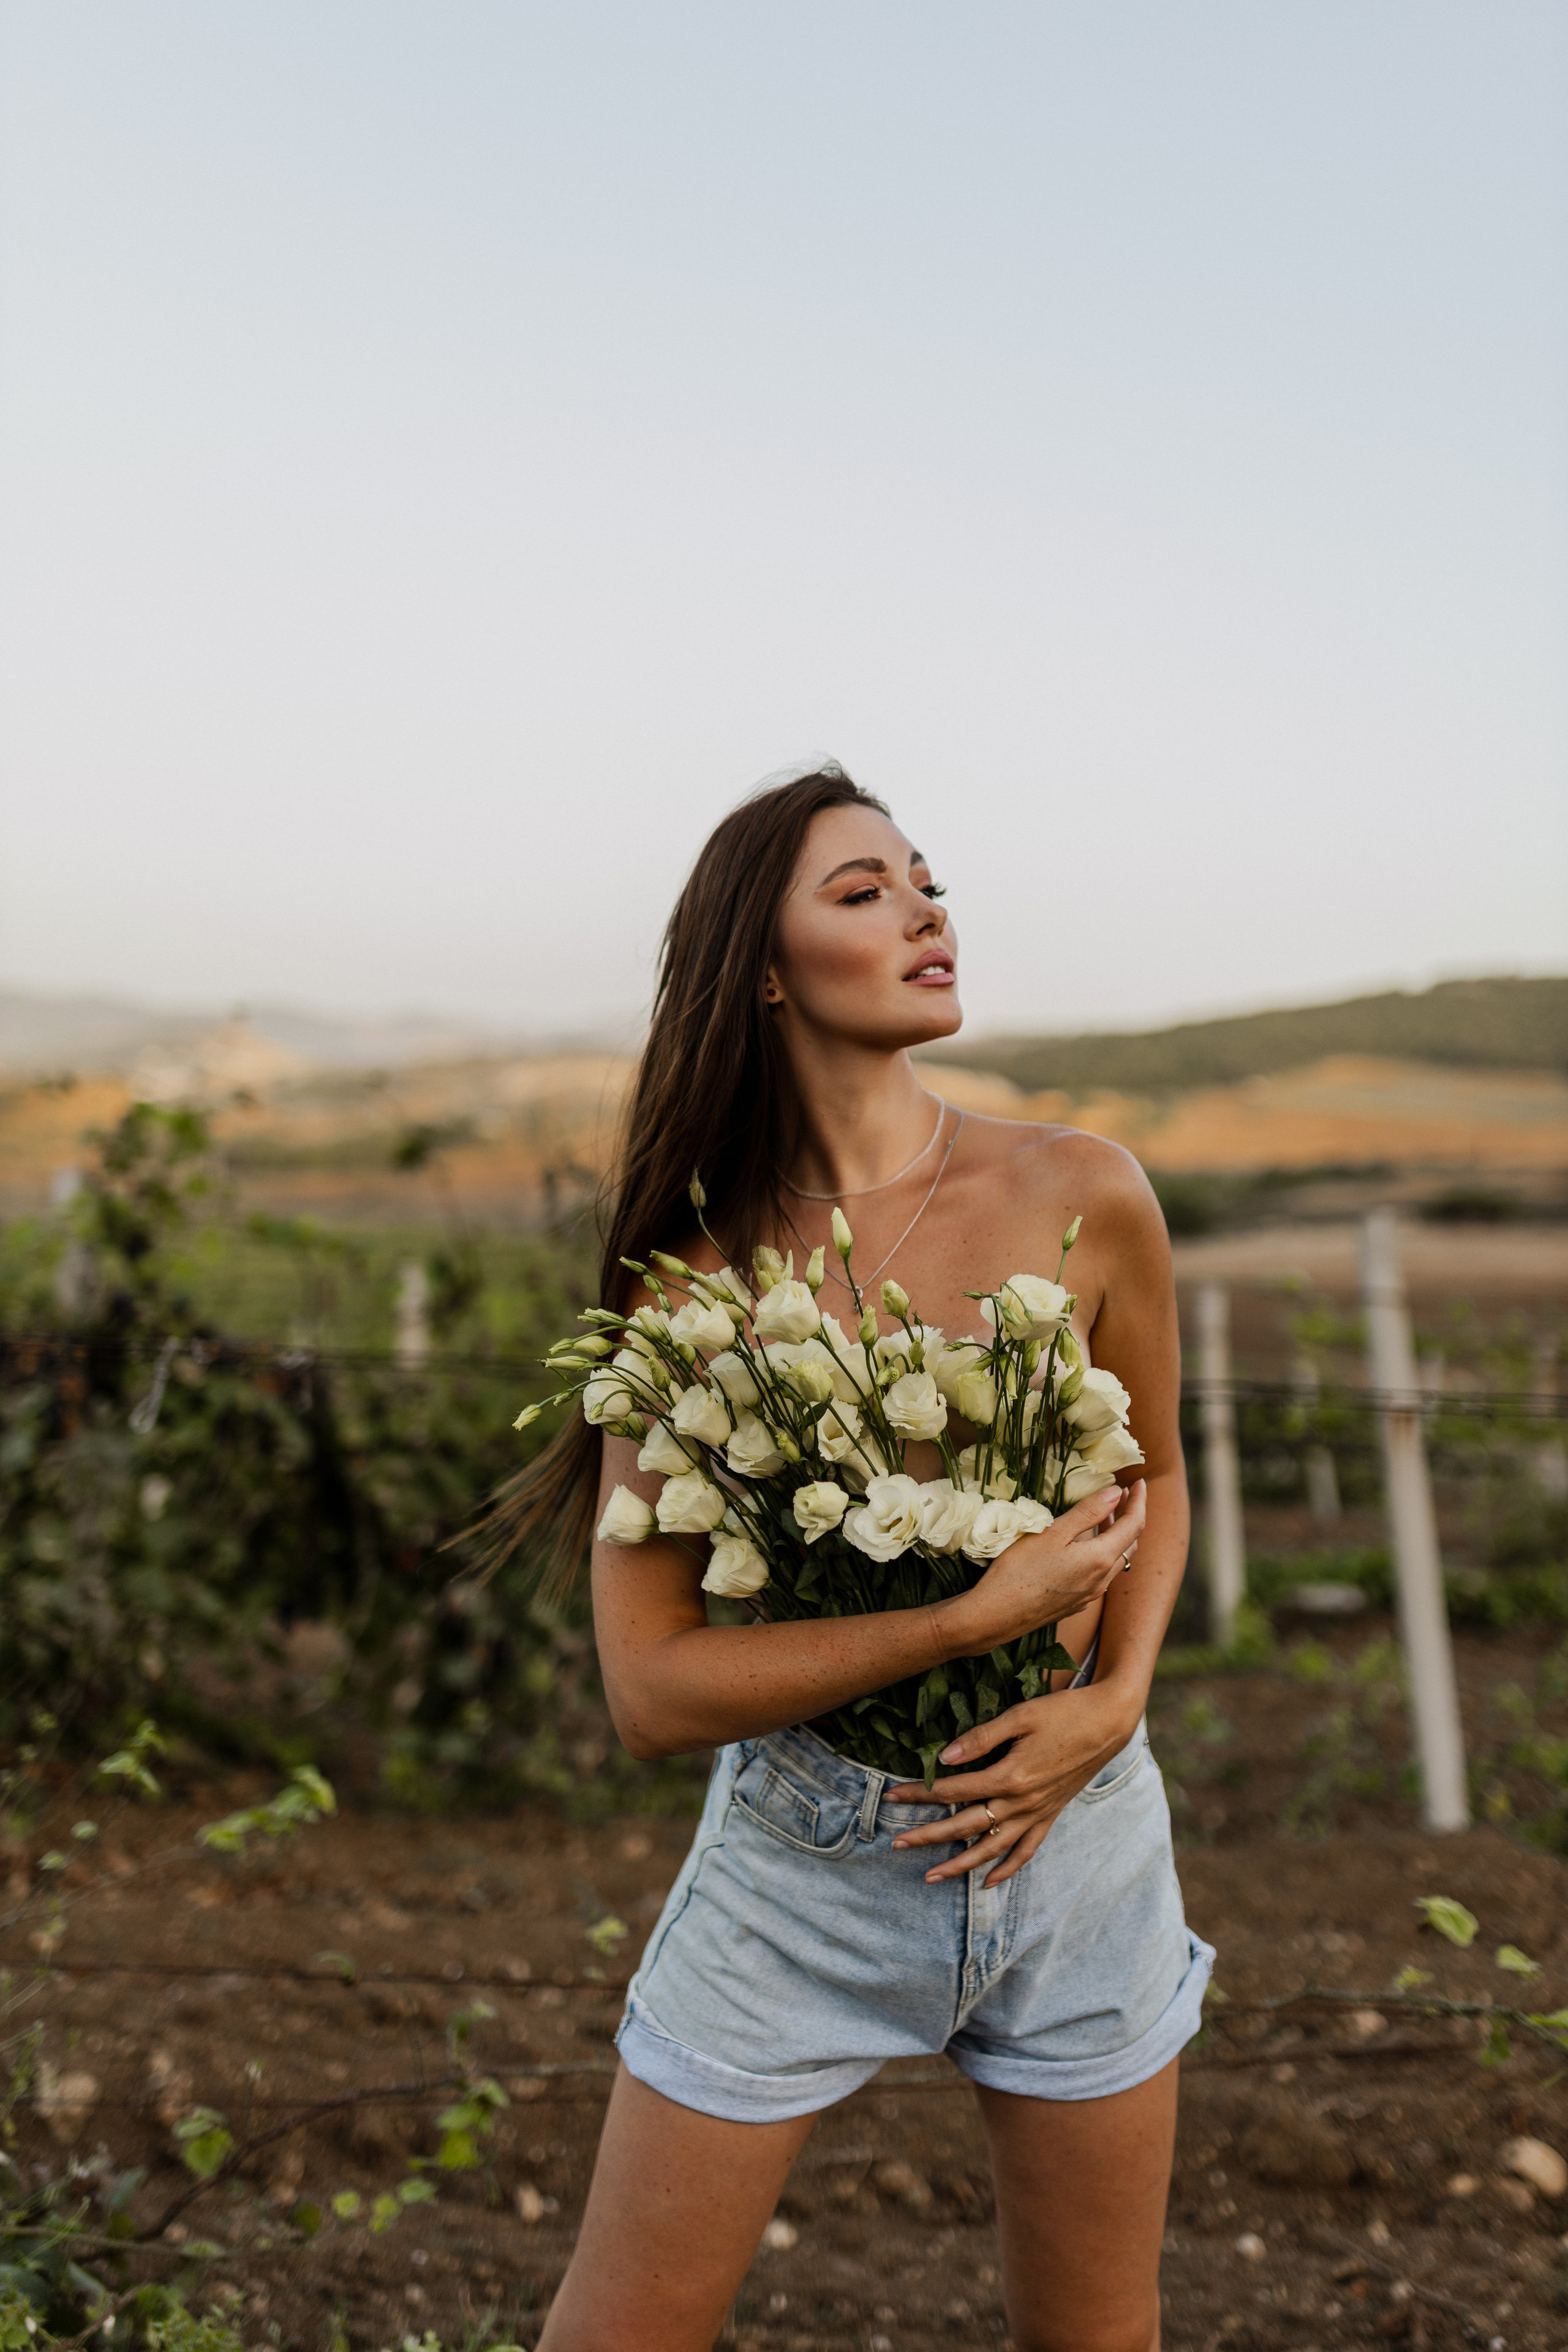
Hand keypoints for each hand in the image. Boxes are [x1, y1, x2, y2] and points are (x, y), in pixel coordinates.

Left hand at [884, 1679, 1141, 1888]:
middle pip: (966, 1826)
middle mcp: (1022, 1803)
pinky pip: (1027, 1850)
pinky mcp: (1051, 1815)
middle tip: (896, 1844)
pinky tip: (988, 1882)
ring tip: (931, 1877)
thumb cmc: (1062, 1711)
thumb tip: (943, 1758)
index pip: (953, 1790)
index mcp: (1010, 1776)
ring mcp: (1037, 1813)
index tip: (892, 1796)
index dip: (920, 1794)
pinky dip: (1007, 1868)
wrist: (1108, 1721)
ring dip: (960, 1865)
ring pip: (992, 1849)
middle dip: (928, 1836)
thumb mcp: (1019, 1716)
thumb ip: (980, 1738)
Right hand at [938, 1480, 1145, 1659]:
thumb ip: (1088, 1512)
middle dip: (1129, 1517)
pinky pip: (1101, 1575)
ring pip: (1116, 1561)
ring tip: (1105, 1516)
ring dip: (1116, 1536)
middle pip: (1130, 1544)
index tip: (1140, 1482)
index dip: (1139, 1501)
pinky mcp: (1076, 1604)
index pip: (1134, 1525)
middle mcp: (1102, 1580)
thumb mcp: (1053, 1532)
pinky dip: (1103, 1554)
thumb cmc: (1020, 1570)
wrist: (997, 1616)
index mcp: (1100, 1559)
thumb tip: (1116, 1493)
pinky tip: (1085, 1547)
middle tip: (1122, 1495)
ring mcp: (1090, 1595)